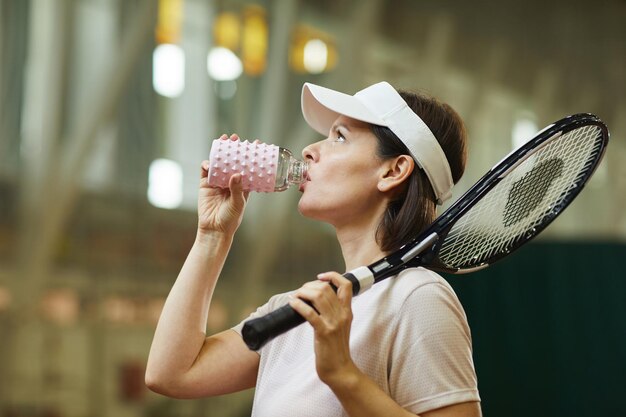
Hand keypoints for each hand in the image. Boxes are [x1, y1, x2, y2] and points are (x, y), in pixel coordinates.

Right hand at [198, 134, 249, 235]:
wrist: (214, 229)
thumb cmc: (231, 219)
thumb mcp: (238, 204)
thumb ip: (238, 189)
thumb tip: (237, 174)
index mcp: (242, 185)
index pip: (247, 167)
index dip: (250, 155)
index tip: (256, 144)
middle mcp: (230, 181)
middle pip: (232, 161)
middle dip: (233, 149)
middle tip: (235, 138)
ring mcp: (217, 182)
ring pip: (218, 163)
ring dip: (219, 152)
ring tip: (222, 141)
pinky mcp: (205, 185)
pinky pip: (205, 171)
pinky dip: (206, 165)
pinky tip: (208, 162)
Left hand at [289, 272, 357, 386]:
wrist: (339, 369)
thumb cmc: (336, 349)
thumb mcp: (340, 326)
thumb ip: (333, 312)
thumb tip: (316, 299)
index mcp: (347, 311)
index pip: (346, 285)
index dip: (332, 276)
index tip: (320, 277)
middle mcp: (342, 314)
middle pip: (326, 288)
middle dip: (309, 285)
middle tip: (300, 291)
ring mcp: (334, 323)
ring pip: (318, 297)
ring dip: (302, 293)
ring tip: (295, 296)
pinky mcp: (324, 332)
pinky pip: (310, 313)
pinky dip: (299, 305)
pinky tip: (292, 303)